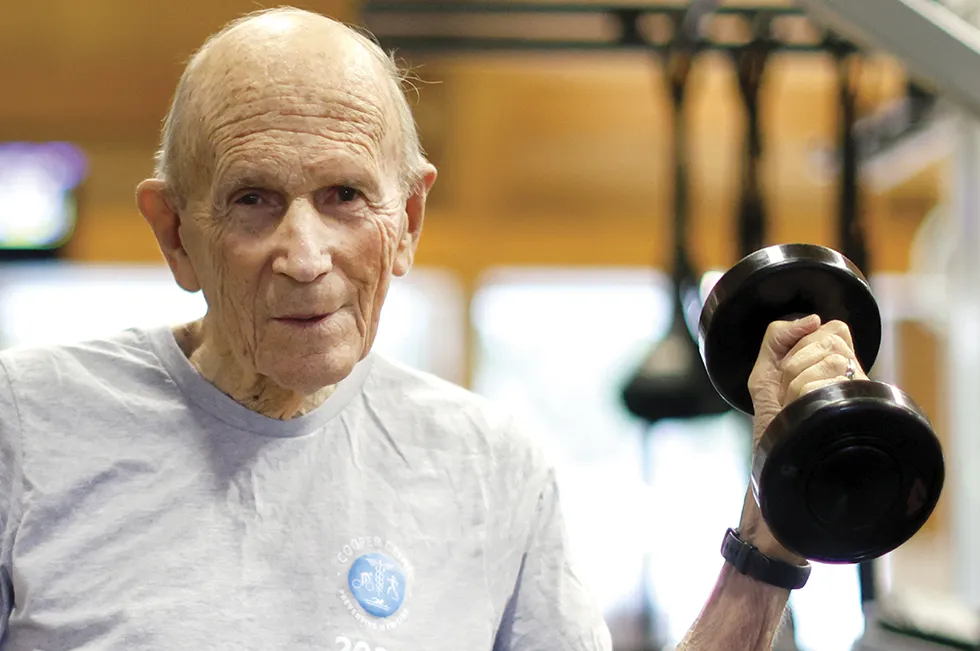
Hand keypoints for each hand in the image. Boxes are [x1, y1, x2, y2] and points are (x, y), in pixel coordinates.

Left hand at [738, 315, 869, 562]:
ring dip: (795, 379)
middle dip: (794, 362)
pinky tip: (801, 410)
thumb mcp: (764, 372)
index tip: (790, 372)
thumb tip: (813, 319)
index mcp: (839, 369)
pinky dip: (801, 391)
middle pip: (828, 337)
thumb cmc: (773, 424)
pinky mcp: (853, 410)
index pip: (835, 328)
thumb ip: (778, 337)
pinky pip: (827, 377)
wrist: (776, 470)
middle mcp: (856, 380)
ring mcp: (858, 395)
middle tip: (790, 393)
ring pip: (829, 355)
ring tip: (795, 405)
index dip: (805, 344)